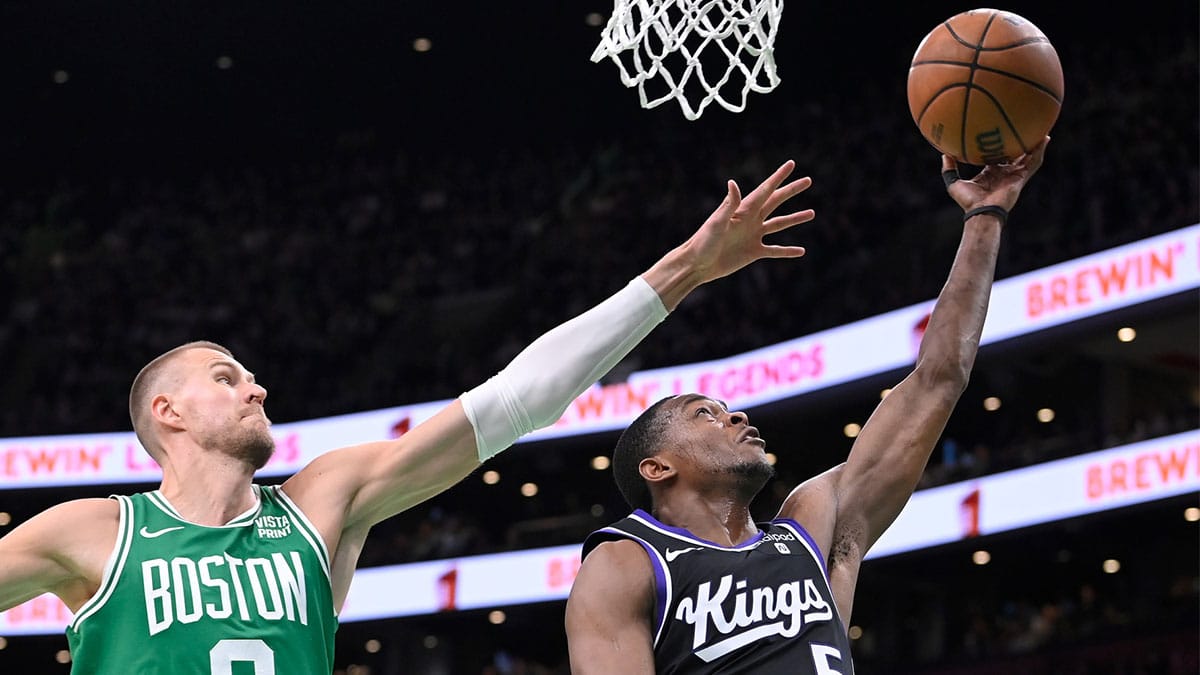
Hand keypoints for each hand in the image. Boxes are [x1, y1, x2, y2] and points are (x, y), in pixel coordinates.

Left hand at [682, 160, 813, 282]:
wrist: (697, 264)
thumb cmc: (702, 242)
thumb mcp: (716, 223)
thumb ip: (728, 205)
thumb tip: (733, 182)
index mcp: (743, 210)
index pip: (765, 190)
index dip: (778, 177)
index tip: (791, 164)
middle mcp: (750, 220)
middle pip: (776, 202)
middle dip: (791, 191)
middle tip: (808, 180)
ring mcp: (753, 236)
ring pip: (779, 224)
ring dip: (795, 219)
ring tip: (812, 213)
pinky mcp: (753, 252)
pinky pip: (775, 250)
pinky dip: (787, 251)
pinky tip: (801, 251)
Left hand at [943, 137, 1049, 213]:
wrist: (981, 212)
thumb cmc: (968, 201)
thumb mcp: (954, 183)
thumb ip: (949, 169)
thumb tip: (944, 154)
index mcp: (991, 172)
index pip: (997, 155)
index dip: (1000, 145)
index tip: (999, 131)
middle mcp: (1004, 172)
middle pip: (1015, 154)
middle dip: (1020, 142)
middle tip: (1024, 125)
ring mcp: (1014, 175)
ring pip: (1028, 156)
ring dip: (1035, 143)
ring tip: (1041, 128)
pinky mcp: (1022, 178)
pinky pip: (1034, 162)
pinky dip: (1040, 151)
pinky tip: (1044, 139)